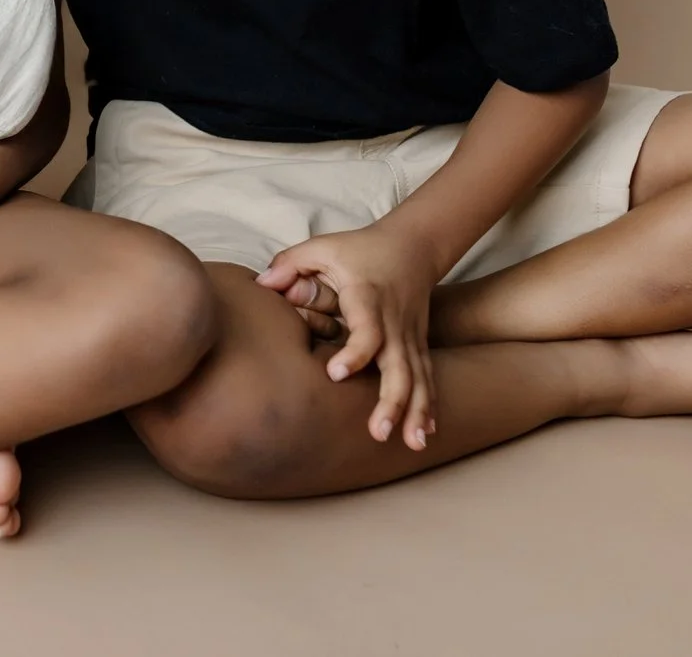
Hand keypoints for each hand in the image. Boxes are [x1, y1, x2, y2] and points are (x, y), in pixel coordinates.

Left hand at [257, 223, 443, 450]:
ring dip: (416, 411)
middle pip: (399, 365)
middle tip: (379, 431)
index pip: (367, 330)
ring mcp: (410, 336)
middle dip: (392, 400)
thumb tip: (262, 284)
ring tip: (411, 444)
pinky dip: (429, 406)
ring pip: (418, 377)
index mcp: (368, 298)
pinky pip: (427, 378)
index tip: (336, 373)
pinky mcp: (418, 345)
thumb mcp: (323, 247)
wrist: (413, 246)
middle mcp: (394, 322)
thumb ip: (291, 264)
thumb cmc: (359, 249)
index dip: (355, 352)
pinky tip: (424, 435)